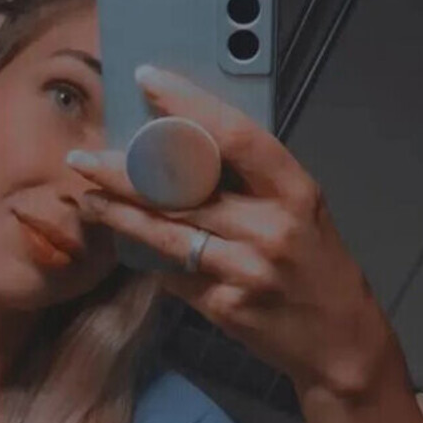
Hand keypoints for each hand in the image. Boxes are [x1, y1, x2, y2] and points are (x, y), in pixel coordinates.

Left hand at [71, 65, 395, 397]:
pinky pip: (174, 275)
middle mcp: (271, 227)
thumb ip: (253, 182)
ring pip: (166, 234)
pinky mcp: (226, 307)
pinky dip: (148, 259)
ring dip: (119, 216)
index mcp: (294, 190)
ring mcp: (247, 270)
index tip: (147, 81)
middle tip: (83, 159)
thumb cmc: (317, 268)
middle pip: (183, 189)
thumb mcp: (302, 211)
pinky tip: (124, 245)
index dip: (188, 104)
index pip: (234, 135)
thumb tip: (187, 149)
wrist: (339, 341)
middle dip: (125, 172)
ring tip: (87, 200)